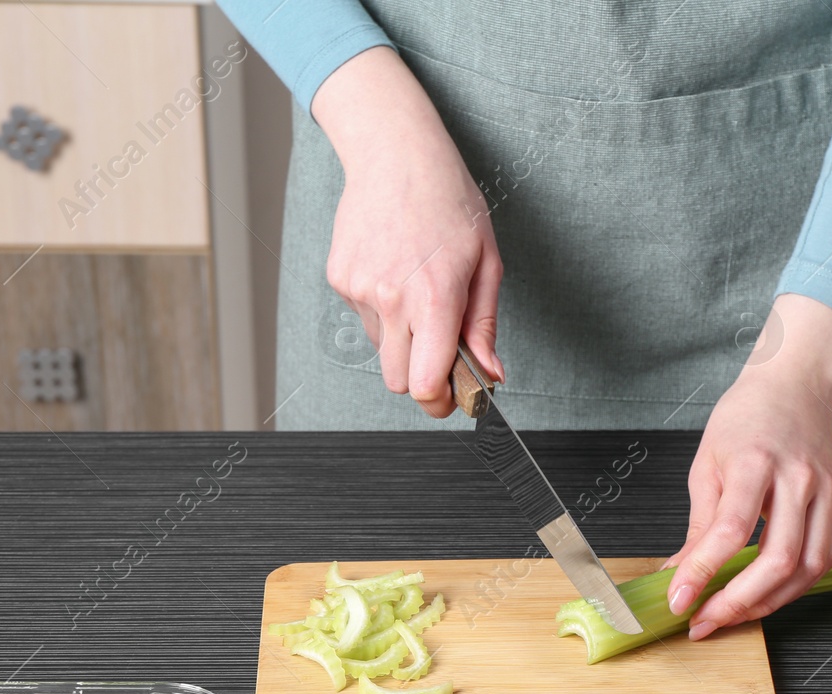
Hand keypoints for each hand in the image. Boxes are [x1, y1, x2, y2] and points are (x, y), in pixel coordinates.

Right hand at [314, 47, 504, 416]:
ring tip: (418, 292)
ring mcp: (359, 290)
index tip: (453, 398)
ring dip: (402, 338)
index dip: (441, 401)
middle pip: (399, 381)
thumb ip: (484, 324)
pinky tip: (395, 271)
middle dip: (422, 379)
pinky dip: (381, 310)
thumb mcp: (486, 261)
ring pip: (381, 348)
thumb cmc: (449, 202)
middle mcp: (391, 299)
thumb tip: (491, 372)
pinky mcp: (340, 279)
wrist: (396, 154)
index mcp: (434, 298)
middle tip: (442, 358)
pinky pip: (364, 318)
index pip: (426, 384)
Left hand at [664, 294, 831, 638]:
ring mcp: (827, 493)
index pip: (730, 530)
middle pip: (777, 559)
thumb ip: (699, 525)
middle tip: (704, 622)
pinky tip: (767, 594)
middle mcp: (799, 479)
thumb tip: (680, 574)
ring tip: (731, 615)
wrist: (794, 388)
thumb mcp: (707, 464)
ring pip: (806, 569)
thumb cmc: (746, 419)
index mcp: (755, 462)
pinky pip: (823, 560)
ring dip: (767, 603)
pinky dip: (794, 587)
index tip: (680, 601)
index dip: (703, 572)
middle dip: (737, 602)